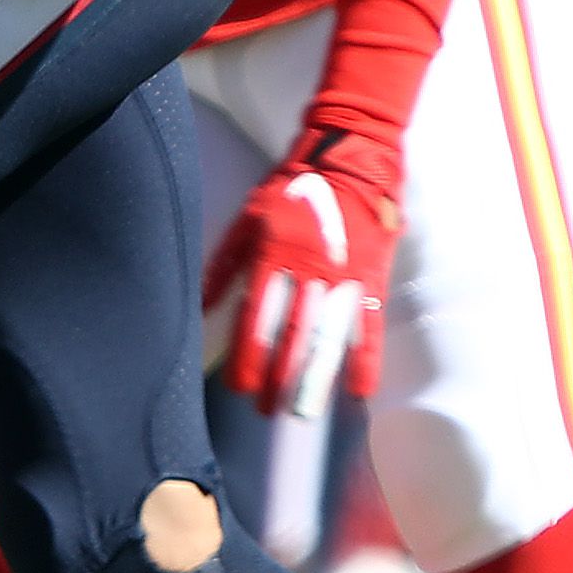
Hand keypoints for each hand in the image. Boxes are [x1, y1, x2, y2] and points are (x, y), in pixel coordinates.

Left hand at [203, 142, 399, 415]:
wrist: (353, 159)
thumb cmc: (295, 187)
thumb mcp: (249, 217)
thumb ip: (225, 264)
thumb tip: (200, 308)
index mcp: (276, 256)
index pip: (258, 318)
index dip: (248, 356)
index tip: (239, 387)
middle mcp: (310, 272)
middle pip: (292, 336)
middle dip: (278, 377)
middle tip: (267, 410)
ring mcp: (345, 277)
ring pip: (329, 337)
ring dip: (316, 379)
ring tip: (305, 413)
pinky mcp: (372, 279)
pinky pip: (369, 325)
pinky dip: (366, 359)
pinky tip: (359, 391)